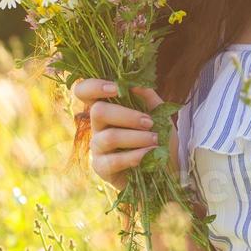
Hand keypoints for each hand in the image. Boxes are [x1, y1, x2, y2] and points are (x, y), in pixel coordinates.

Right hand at [72, 78, 164, 192]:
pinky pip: (114, 160)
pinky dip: (135, 155)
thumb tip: (134, 83)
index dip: (93, 86)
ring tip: (155, 140)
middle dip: (127, 115)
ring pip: (109, 137)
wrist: (167, 167)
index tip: (116, 88)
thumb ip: (147, 96)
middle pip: (98, 111)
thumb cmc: (158, 136)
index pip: (84, 91)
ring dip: (136, 137)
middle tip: (149, 122)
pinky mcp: (101, 167)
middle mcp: (97, 125)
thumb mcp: (159, 112)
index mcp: (107, 106)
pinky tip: (149, 154)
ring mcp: (97, 147)